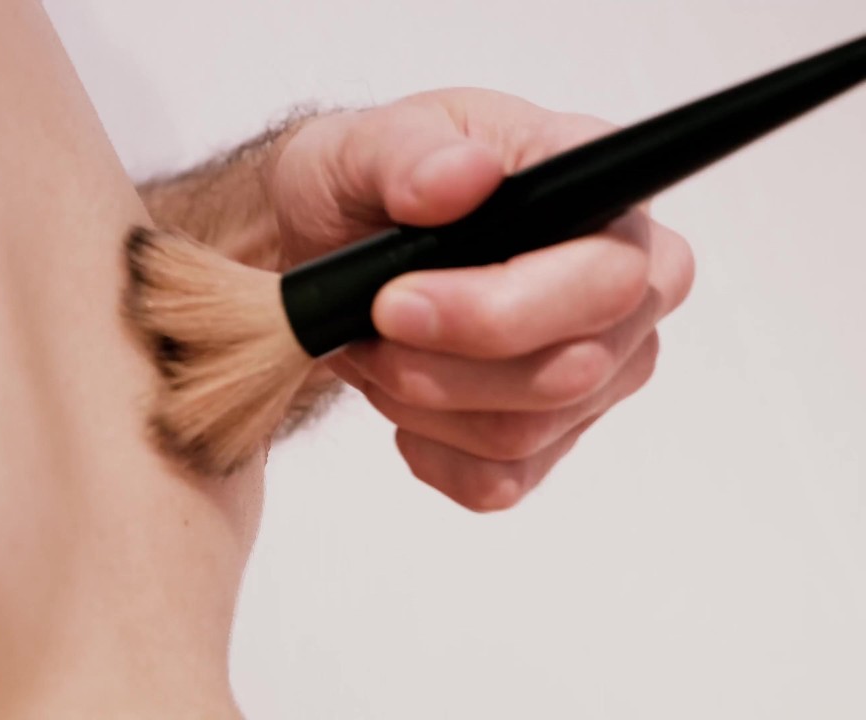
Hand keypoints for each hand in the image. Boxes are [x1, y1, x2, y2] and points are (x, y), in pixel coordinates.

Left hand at [267, 88, 694, 510]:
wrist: (329, 248)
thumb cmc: (366, 184)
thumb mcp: (361, 144)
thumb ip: (408, 152)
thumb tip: (464, 176)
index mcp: (602, 193)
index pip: (611, 276)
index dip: (503, 307)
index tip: (397, 303)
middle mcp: (626, 285)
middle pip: (575, 369)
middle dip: (446, 362)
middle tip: (370, 324)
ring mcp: (601, 367)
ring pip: (524, 430)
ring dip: (422, 399)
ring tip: (372, 346)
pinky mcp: (554, 434)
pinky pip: (500, 480)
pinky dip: (429, 448)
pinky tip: (398, 397)